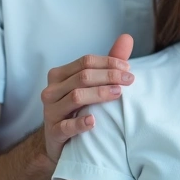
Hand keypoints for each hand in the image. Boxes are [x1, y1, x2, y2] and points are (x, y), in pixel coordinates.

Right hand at [39, 34, 133, 161]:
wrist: (60, 141)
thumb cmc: (77, 109)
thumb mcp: (91, 85)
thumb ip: (108, 63)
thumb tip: (127, 37)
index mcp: (59, 75)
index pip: (85, 62)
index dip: (108, 62)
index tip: (128, 68)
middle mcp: (51, 91)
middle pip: (82, 77)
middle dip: (109, 76)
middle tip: (129, 80)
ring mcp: (51, 112)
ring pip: (76, 97)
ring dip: (99, 94)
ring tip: (118, 94)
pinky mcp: (53, 132)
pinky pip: (66, 126)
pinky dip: (80, 123)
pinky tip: (94, 121)